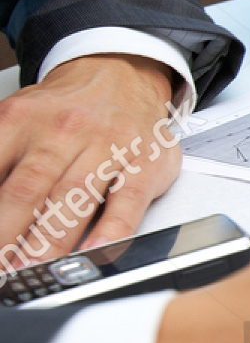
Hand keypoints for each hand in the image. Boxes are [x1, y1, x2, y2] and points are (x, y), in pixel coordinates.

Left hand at [0, 54, 179, 267]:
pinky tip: (96, 250)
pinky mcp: (143, 166)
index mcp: (21, 120)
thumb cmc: (69, 110)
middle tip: (2, 265)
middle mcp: (63, 131)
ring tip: (33, 267)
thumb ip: (2, 158)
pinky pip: (127, 202)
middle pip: (28, 190)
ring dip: (50, 241)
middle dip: (9, 234)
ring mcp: (107, 148)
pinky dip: (112, 229)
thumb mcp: (18, 120)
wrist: (123, 75)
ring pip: (74, 198)